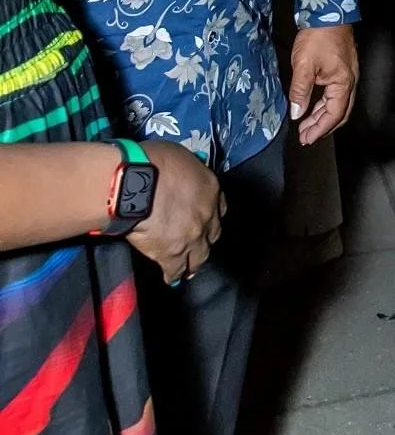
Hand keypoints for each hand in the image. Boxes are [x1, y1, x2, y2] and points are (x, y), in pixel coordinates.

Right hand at [129, 140, 224, 283]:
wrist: (135, 183)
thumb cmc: (153, 161)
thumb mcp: (179, 156)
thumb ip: (187, 171)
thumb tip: (183, 174)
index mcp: (211, 188)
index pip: (219, 206)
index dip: (211, 214)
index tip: (205, 219)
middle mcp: (207, 215)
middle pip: (212, 233)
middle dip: (205, 239)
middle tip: (197, 243)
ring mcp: (192, 237)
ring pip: (200, 256)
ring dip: (194, 262)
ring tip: (189, 268)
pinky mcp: (172, 254)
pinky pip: (176, 270)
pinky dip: (173, 275)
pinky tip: (171, 278)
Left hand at [288, 24, 358, 144]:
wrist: (328, 12)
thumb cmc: (317, 37)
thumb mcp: (303, 66)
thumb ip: (300, 92)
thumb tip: (297, 114)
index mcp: (343, 83)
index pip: (334, 114)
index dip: (320, 129)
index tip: (306, 139)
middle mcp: (349, 81)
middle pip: (339, 112)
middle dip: (322, 126)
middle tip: (305, 136)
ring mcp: (348, 74)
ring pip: (337, 102)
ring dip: (322, 115)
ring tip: (306, 124)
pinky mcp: (342, 68)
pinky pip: (335, 93)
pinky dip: (324, 102)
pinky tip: (312, 105)